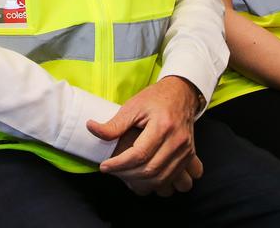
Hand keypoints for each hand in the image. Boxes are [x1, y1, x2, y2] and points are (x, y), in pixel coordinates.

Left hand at [86, 76, 200, 195]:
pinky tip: (142, 179)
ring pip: (162, 180)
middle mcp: (178, 141)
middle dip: (127, 175)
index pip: (139, 155)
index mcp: (163, 126)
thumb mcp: (132, 106)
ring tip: (124, 176)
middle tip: (112, 170)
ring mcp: (186, 151)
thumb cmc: (156, 98)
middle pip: (150, 170)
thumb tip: (91, 128)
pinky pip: (172, 180)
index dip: (119, 164)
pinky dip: (156, 185)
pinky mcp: (189, 157)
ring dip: (140, 184)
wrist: (181, 94)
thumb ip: (114, 123)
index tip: (104, 166)